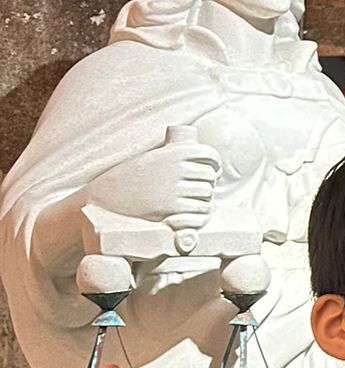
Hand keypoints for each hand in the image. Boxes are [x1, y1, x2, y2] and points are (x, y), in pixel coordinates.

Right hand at [85, 140, 220, 231]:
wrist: (107, 198)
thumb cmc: (130, 178)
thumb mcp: (153, 159)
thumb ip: (176, 158)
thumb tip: (210, 167)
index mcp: (174, 152)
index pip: (210, 155)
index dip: (215, 163)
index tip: (213, 169)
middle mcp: (178, 169)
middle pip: (210, 177)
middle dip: (208, 183)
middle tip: (197, 187)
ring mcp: (176, 190)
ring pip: (207, 196)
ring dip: (204, 200)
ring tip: (192, 200)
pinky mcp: (173, 210)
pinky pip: (200, 213)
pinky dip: (200, 214)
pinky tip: (190, 212)